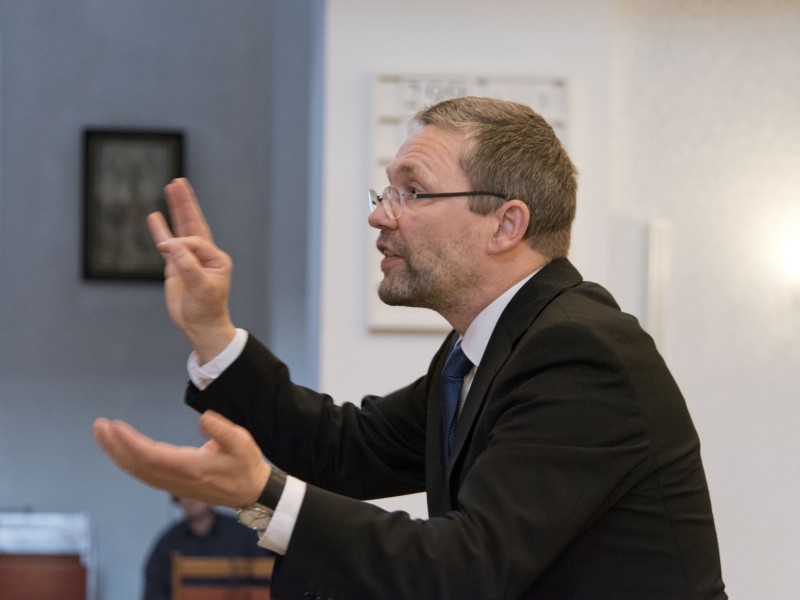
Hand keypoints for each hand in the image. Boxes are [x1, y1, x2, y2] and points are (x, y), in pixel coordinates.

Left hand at [93, 411, 270, 507]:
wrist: (251, 493)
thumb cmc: (246, 465)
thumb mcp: (243, 443)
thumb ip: (222, 430)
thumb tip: (202, 418)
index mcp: (191, 468)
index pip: (151, 456)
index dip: (130, 442)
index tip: (115, 426)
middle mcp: (177, 479)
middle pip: (137, 465)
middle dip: (115, 446)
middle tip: (99, 425)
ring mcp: (173, 484)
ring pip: (138, 471)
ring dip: (117, 453)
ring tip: (102, 434)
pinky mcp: (174, 484)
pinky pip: (144, 474)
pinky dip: (128, 461)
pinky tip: (120, 450)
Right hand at [148, 178, 235, 361]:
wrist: (199, 325)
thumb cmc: (206, 308)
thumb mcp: (200, 286)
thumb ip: (186, 264)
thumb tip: (170, 244)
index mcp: (216, 258)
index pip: (197, 241)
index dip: (182, 245)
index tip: (170, 254)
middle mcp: (204, 254)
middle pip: (193, 222)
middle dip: (186, 202)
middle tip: (179, 182)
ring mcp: (189, 258)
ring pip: (181, 228)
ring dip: (176, 209)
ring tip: (171, 187)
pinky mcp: (176, 266)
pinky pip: (167, 244)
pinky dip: (161, 230)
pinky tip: (154, 216)